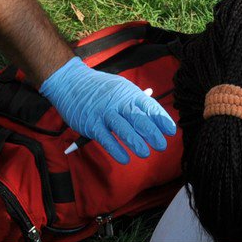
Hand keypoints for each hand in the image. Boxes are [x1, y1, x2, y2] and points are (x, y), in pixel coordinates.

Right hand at [38, 57, 174, 163]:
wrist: (70, 82)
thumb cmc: (99, 88)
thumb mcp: (120, 88)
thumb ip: (136, 101)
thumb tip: (154, 114)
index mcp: (128, 92)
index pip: (149, 106)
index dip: (161, 119)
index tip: (171, 131)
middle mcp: (118, 101)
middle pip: (139, 118)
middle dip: (152, 133)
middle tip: (161, 145)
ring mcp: (104, 113)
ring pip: (123, 129)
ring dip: (136, 142)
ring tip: (145, 153)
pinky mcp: (91, 123)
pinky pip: (106, 138)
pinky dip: (116, 149)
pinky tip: (125, 158)